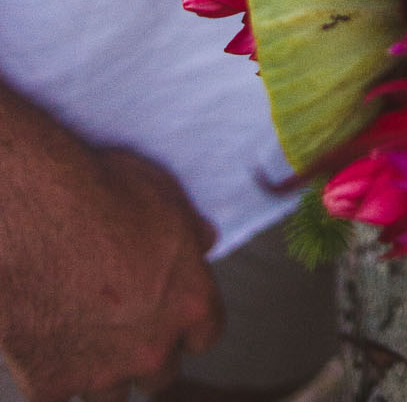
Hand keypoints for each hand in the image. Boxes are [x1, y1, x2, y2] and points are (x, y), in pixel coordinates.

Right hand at [0, 124, 222, 401]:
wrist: (34, 212)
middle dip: (146, 351)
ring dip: (101, 370)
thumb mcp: (163, 194)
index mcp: (189, 302)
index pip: (206, 335)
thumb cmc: (100, 192)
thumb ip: (189, 230)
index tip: (172, 313)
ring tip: (83, 333)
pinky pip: (55, 396)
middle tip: (124, 323)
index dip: (188, 324)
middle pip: (160, 373)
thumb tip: (204, 241)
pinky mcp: (50, 382)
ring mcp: (100, 372)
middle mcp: (151, 347)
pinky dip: (51, 375)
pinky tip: (45, 344)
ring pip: (110, 394)